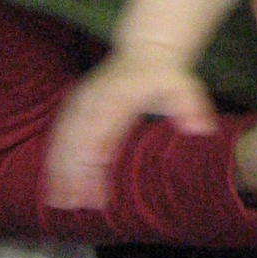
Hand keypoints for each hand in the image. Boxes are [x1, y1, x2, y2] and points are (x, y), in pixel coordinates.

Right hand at [47, 51, 215, 210]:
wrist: (146, 52)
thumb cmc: (166, 76)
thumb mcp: (184, 88)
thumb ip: (192, 108)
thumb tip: (202, 129)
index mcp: (118, 96)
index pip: (102, 132)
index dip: (94, 162)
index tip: (95, 188)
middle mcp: (94, 98)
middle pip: (77, 139)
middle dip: (71, 173)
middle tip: (73, 204)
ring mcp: (81, 101)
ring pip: (63, 138)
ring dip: (58, 169)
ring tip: (59, 201)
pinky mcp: (75, 105)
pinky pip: (60, 133)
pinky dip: (55, 157)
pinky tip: (54, 181)